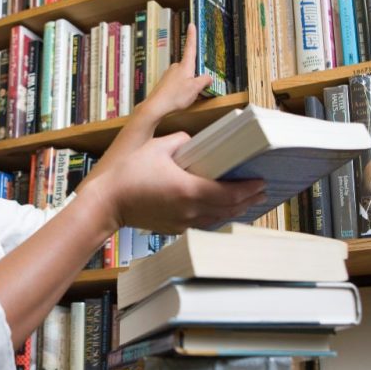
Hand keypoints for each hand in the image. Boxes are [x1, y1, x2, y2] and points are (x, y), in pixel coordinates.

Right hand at [81, 131, 266, 234]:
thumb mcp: (158, 147)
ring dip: (235, 210)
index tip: (261, 182)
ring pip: (218, 220)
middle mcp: (190, 210)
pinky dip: (218, 216)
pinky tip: (222, 210)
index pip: (229, 193)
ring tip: (248, 201)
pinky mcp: (175, 229)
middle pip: (229, 209)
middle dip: (248, 200)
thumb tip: (195, 142)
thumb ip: (182, 141)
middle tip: (262, 191)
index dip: (249, 189)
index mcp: (189, 190)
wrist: (108, 202)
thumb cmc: (129, 174)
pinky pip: (204, 224)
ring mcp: (183, 223)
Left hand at [136, 23, 212, 119]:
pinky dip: (180, 91)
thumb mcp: (195, 88)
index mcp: (185, 65)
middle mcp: (175, 67)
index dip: (192, 36)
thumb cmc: (175, 96)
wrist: (156, 106)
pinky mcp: (164, 83)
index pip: (190, 47)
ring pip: (183, 77)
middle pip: (189, 67)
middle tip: (196, 89)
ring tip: (185, 97)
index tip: (191, 25)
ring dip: (187, 85)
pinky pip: (177, 84)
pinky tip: (179, 99)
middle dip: (195, 76)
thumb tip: (208, 77)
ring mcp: (169, 75)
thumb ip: (204, 81)